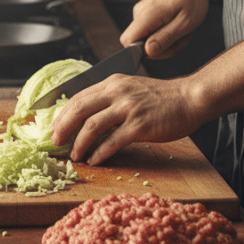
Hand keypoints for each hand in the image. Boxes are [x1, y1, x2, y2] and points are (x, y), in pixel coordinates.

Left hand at [50, 73, 198, 164]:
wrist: (189, 99)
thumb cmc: (162, 98)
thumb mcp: (131, 89)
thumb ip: (111, 98)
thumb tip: (88, 116)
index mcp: (113, 83)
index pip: (79, 97)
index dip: (63, 114)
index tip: (54, 127)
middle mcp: (117, 93)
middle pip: (79, 110)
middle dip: (63, 128)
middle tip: (55, 142)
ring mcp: (128, 109)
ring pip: (92, 127)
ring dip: (79, 144)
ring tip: (75, 156)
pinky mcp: (139, 126)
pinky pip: (112, 142)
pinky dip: (100, 153)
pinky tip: (95, 160)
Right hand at [122, 0, 224, 59]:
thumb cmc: (193, 0)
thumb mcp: (185, 23)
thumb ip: (165, 38)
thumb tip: (147, 52)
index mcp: (147, 13)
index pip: (127, 41)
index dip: (143, 52)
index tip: (166, 47)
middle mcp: (139, 11)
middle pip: (138, 44)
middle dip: (161, 48)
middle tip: (182, 38)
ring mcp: (140, 11)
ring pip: (146, 39)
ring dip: (166, 40)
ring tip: (182, 29)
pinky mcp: (144, 12)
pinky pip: (149, 32)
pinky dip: (164, 33)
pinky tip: (177, 25)